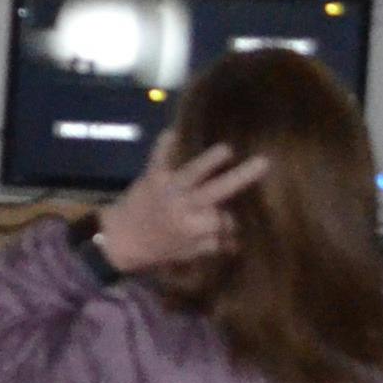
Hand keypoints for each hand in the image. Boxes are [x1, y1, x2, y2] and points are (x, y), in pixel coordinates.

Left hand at [96, 133, 268, 275]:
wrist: (118, 239)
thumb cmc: (156, 247)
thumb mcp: (187, 252)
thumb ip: (213, 244)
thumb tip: (238, 238)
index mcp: (193, 227)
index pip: (222, 218)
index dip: (231, 218)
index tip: (235, 218)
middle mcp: (184, 205)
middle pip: (217, 190)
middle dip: (241, 177)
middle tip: (264, 162)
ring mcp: (167, 187)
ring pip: (192, 172)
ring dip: (209, 160)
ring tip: (227, 149)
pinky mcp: (151, 175)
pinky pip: (158, 156)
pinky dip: (164, 144)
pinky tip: (173, 131)